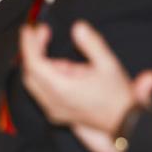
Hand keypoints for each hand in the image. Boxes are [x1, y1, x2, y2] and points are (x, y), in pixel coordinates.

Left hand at [21, 21, 151, 133]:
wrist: (124, 123)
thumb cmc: (118, 97)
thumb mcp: (109, 65)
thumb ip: (92, 44)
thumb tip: (77, 27)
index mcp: (61, 90)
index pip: (34, 64)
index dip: (28, 45)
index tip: (28, 30)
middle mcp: (52, 102)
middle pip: (31, 73)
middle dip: (33, 51)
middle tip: (43, 33)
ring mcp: (52, 110)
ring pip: (36, 83)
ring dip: (44, 65)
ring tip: (70, 61)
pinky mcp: (56, 113)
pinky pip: (43, 92)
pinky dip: (49, 77)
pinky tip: (70, 72)